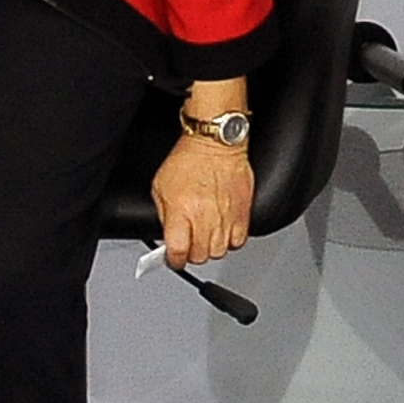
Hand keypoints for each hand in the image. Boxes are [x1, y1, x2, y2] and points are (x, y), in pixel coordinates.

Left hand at [151, 133, 252, 269]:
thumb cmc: (188, 159)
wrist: (216, 142)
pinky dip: (230, 240)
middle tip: (189, 244)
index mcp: (181, 212)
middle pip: (199, 256)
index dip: (173, 260)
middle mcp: (204, 218)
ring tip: (206, 236)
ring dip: (211, 248)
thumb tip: (168, 236)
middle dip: (191, 253)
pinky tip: (223, 230)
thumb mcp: (160, 186)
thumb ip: (164, 215)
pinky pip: (238, 241)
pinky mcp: (243, 213)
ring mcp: (226, 217)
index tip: (173, 259)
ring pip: (219, 252)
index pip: (177, 252)